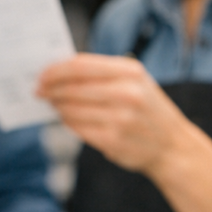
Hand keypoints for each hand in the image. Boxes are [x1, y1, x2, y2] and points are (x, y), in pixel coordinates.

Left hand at [37, 54, 193, 174]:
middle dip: (51, 89)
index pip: (80, 65)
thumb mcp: (135, 81)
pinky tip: (67, 119)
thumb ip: (102, 73)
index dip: (55, 70)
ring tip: (53, 104)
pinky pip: (78, 128)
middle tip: (39, 91)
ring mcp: (120, 118)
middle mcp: (127, 93)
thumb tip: (59, 71)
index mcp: (130, 71)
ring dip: (57, 106)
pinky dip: (68, 122)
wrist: (172, 145)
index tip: (41, 74)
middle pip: (72, 87)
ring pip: (71, 109)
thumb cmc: (147, 108)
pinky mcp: (113, 140)